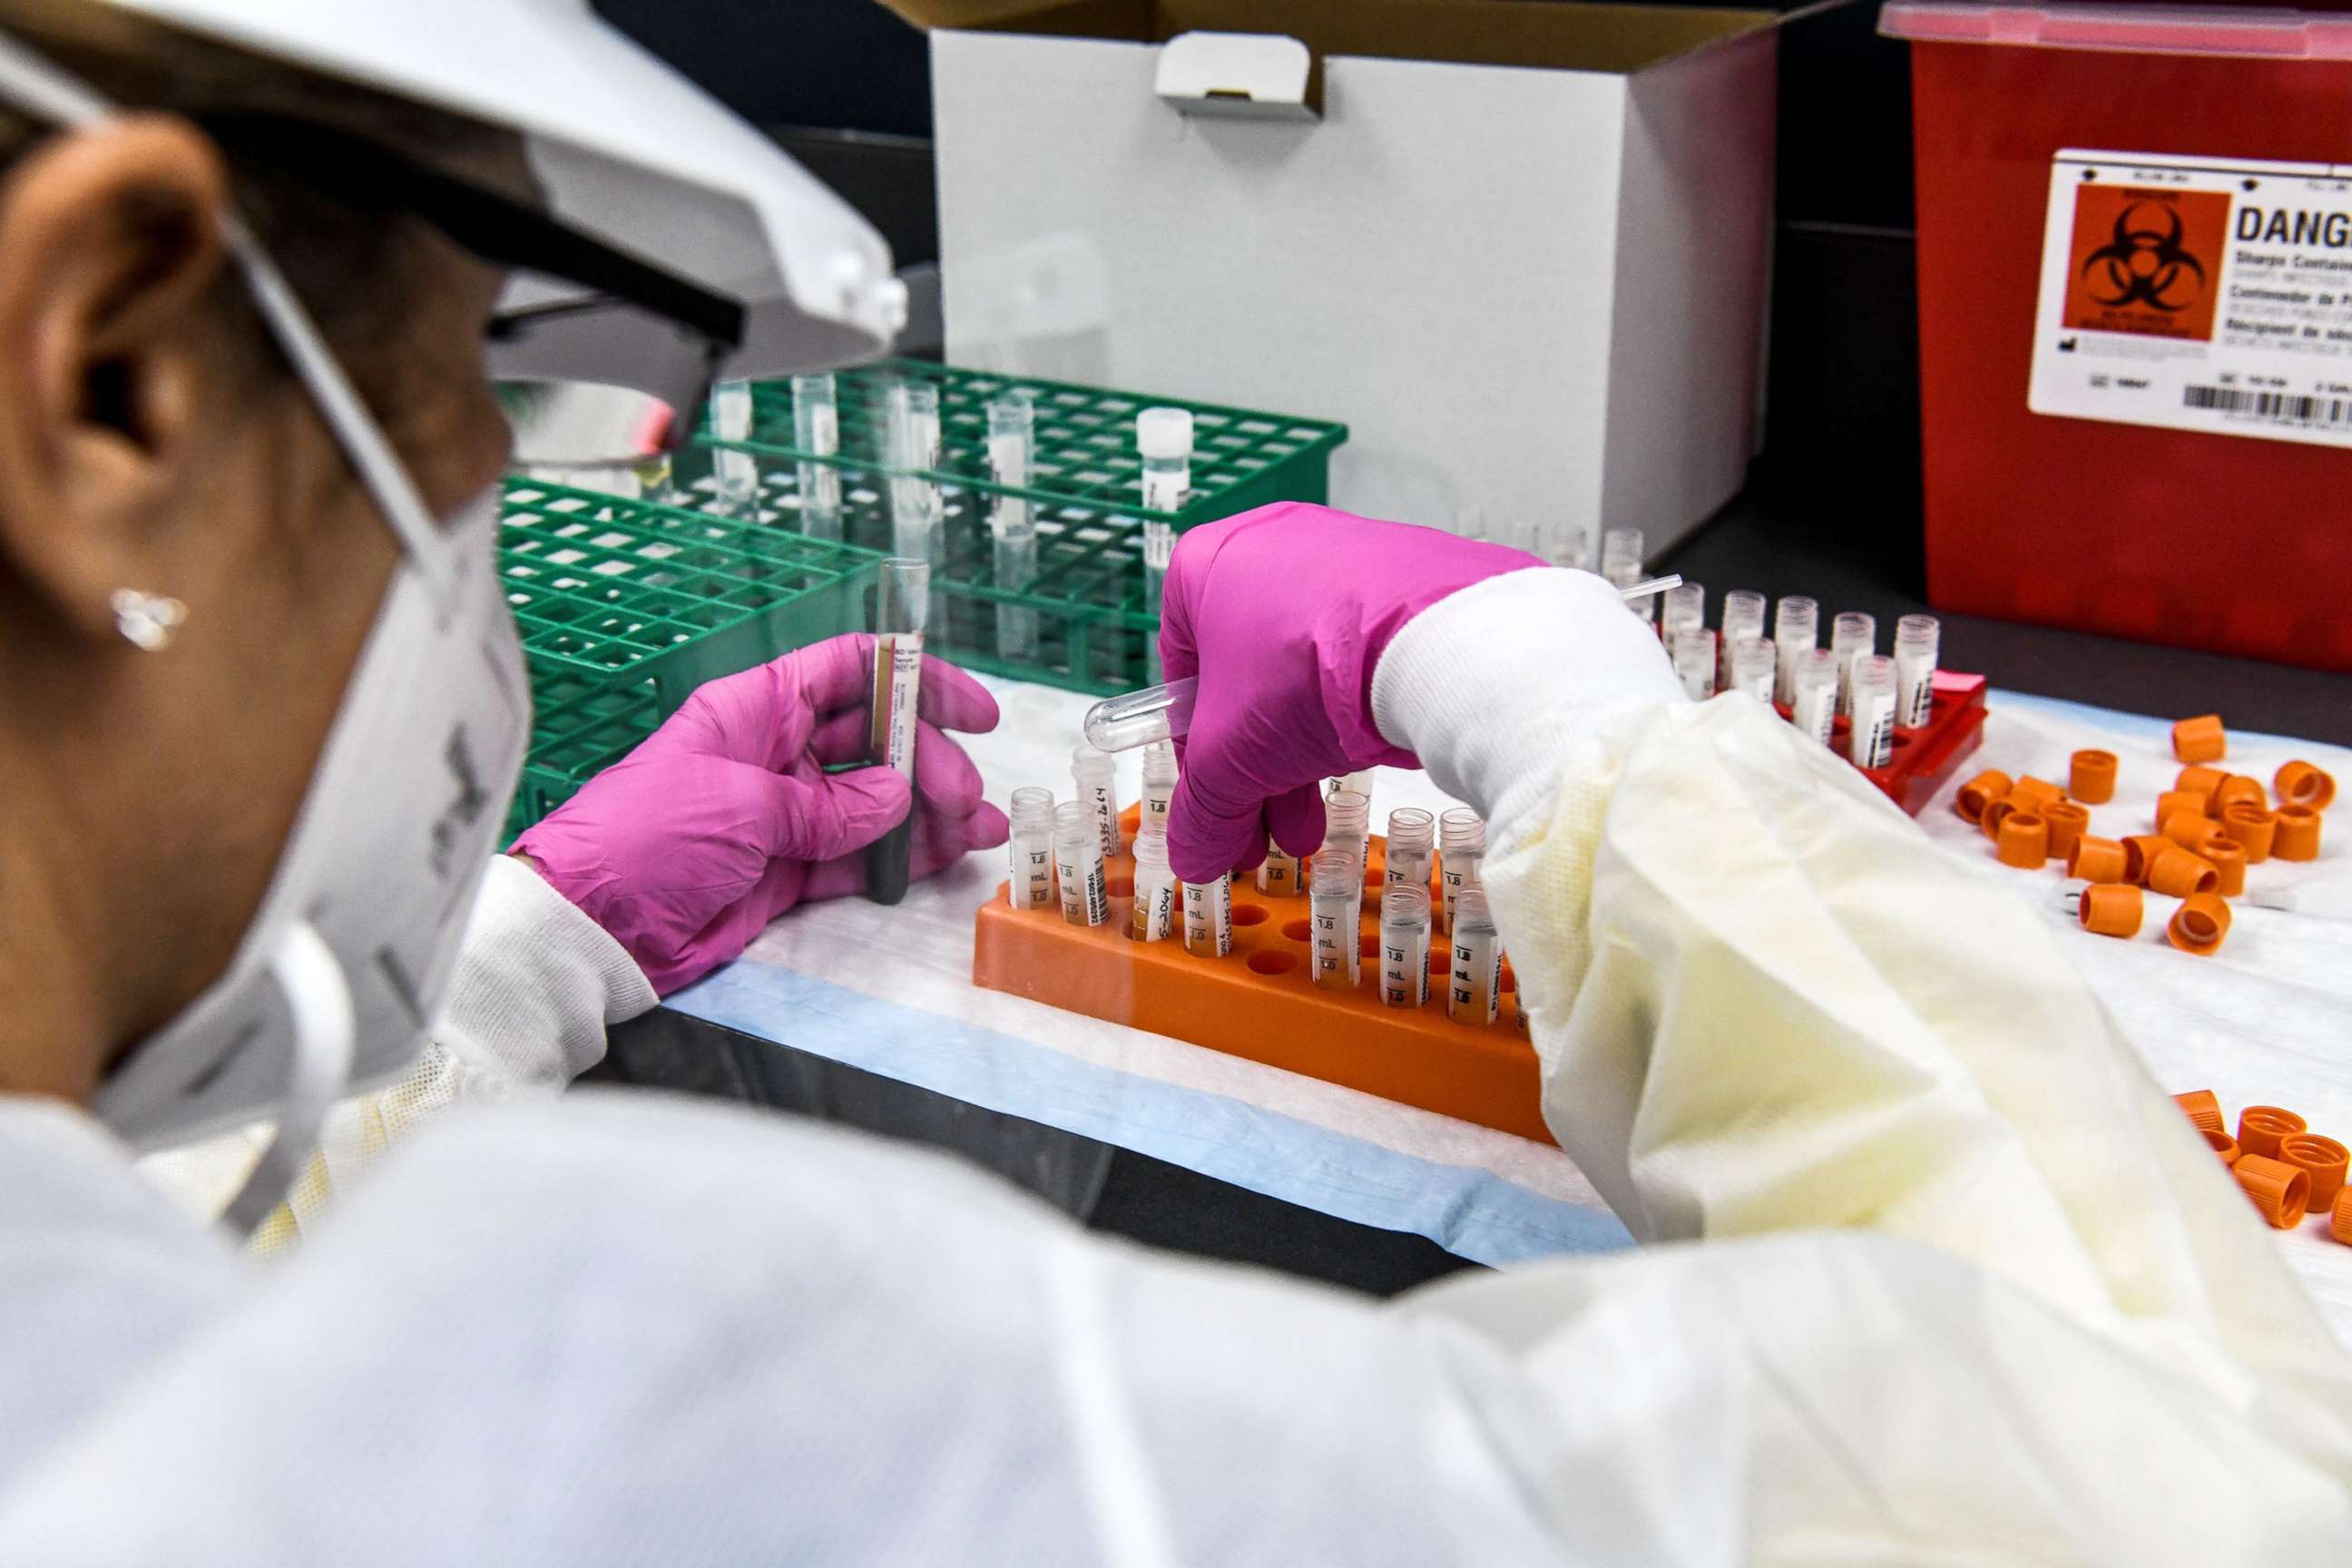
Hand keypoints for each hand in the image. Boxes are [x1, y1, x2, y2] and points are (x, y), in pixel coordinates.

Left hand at [512, 634, 1007, 993]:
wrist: (593, 929)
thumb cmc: (644, 841)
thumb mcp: (741, 807)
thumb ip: (827, 805)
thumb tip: (895, 799)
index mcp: (756, 709)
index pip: (850, 671)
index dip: (915, 680)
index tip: (971, 710)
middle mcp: (776, 752)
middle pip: (875, 739)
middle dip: (930, 762)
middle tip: (966, 799)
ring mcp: (785, 814)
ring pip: (876, 802)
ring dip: (931, 814)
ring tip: (981, 833)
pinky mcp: (787, 872)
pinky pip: (859, 857)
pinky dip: (903, 858)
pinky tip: (945, 858)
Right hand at [1157, 503, 1539, 881]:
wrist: (1432, 639)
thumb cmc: (1304, 674)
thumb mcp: (1230, 760)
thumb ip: (1203, 811)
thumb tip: (1192, 859)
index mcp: (1206, 567)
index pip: (1183, 675)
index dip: (1194, 756)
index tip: (1215, 807)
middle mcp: (1271, 546)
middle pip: (1248, 683)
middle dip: (1255, 773)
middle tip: (1266, 835)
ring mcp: (1344, 556)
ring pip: (1306, 674)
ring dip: (1302, 759)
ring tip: (1314, 828)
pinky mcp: (1408, 575)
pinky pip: (1363, 654)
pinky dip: (1356, 713)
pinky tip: (1363, 766)